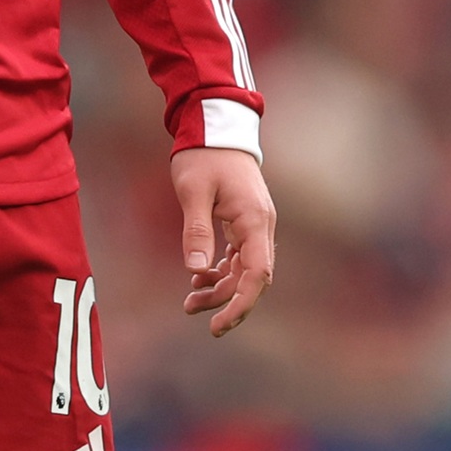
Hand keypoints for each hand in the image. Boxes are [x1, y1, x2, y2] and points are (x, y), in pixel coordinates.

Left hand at [171, 143, 274, 336]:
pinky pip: (239, 256)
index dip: (240, 305)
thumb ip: (196, 231)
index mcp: (254, 221)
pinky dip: (221, 271)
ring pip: (244, 270)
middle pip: (252, 278)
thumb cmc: (203, 155)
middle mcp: (261, 226)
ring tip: (189, 300)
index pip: (257, 276)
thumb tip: (196, 272)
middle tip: (192, 312)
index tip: (219, 325)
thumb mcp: (193, 191)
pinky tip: (200, 277)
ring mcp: (255, 224)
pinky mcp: (245, 221)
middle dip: (226, 301)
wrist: (215, 126)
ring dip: (221, 288)